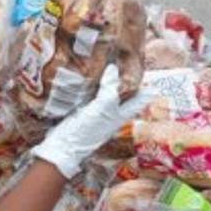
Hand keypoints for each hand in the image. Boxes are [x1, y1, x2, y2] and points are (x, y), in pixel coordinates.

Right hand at [32, 65, 149, 177]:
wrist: (62, 148)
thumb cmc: (86, 131)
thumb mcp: (102, 109)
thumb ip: (109, 90)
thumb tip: (114, 68)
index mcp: (120, 114)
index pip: (139, 100)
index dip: (145, 87)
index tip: (148, 71)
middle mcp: (111, 113)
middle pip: (124, 95)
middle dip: (126, 80)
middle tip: (128, 61)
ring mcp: (97, 113)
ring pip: (107, 94)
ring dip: (109, 81)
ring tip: (110, 64)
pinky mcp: (83, 111)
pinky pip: (92, 95)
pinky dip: (93, 85)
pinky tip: (90, 75)